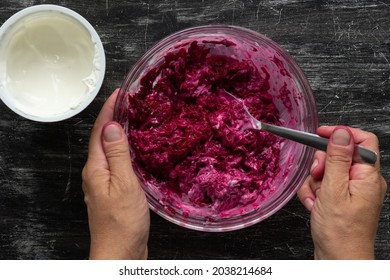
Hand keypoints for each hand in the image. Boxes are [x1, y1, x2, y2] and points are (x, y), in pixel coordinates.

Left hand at [82, 89, 149, 259]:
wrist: (120, 252)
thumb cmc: (122, 222)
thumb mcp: (123, 184)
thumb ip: (117, 154)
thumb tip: (110, 126)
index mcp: (96, 167)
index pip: (99, 131)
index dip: (108, 110)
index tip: (120, 93)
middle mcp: (97, 172)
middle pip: (102, 138)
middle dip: (113, 117)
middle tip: (130, 102)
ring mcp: (104, 182)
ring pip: (111, 150)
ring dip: (119, 132)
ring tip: (134, 119)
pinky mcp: (114, 190)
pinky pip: (118, 162)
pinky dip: (126, 150)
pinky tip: (136, 149)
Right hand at [298, 126, 386, 258]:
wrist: (338, 259)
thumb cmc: (340, 232)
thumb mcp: (334, 191)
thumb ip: (337, 160)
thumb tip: (341, 134)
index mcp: (368, 176)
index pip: (361, 141)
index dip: (340, 134)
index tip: (320, 133)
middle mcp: (362, 182)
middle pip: (338, 156)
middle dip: (321, 166)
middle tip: (317, 177)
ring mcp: (350, 191)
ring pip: (326, 171)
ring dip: (314, 183)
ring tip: (316, 199)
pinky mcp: (339, 199)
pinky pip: (322, 185)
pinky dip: (313, 193)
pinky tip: (314, 205)